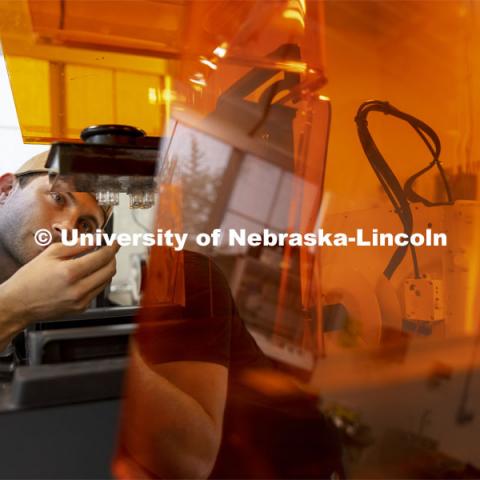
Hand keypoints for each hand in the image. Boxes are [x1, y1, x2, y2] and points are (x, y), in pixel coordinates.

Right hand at [0, 241, 119, 330]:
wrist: (18, 304)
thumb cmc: (30, 278)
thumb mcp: (51, 253)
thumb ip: (77, 244)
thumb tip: (97, 237)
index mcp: (70, 273)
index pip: (103, 257)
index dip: (112, 247)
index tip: (115, 241)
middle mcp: (78, 289)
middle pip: (110, 270)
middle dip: (112, 257)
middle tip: (109, 249)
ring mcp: (81, 301)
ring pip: (106, 281)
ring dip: (106, 268)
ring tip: (97, 260)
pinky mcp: (81, 308)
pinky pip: (97, 290)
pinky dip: (98, 280)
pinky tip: (88, 274)